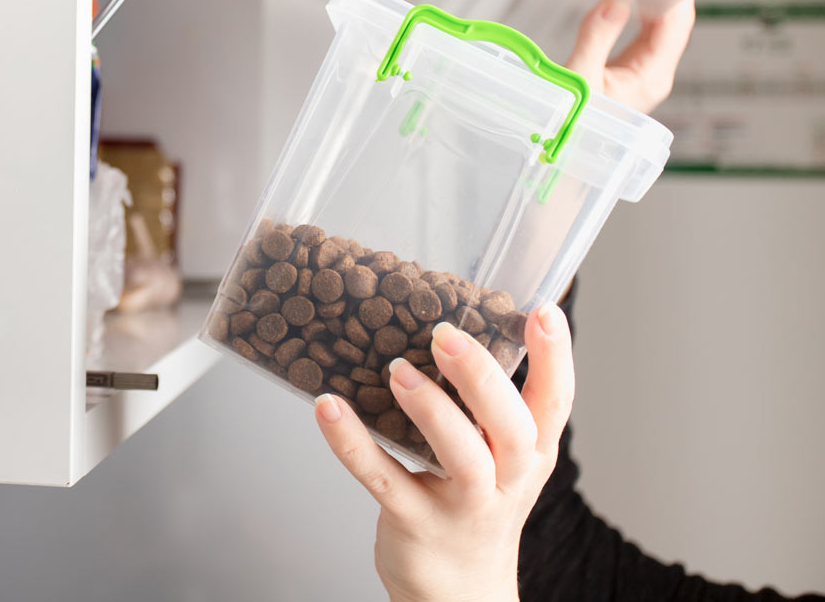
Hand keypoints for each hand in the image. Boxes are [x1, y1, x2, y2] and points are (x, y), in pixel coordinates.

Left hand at [314, 304, 574, 601]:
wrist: (459, 591)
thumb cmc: (475, 503)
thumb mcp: (501, 456)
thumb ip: (488, 401)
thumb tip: (457, 320)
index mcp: (531, 451)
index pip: (555, 401)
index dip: (555, 356)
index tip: (542, 310)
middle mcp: (507, 478)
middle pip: (512, 428)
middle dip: (481, 378)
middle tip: (445, 336)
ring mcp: (463, 506)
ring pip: (460, 457)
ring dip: (429, 408)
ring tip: (395, 370)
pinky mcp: (414, 522)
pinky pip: (383, 478)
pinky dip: (352, 442)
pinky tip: (328, 408)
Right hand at [566, 0, 695, 113]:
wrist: (563, 140)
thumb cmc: (570, 119)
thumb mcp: (579, 76)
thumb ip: (597, 36)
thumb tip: (616, 3)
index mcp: (651, 78)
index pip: (675, 24)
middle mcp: (654, 75)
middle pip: (674, 23)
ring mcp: (644, 73)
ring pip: (660, 27)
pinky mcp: (630, 70)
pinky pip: (644, 34)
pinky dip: (640, 13)